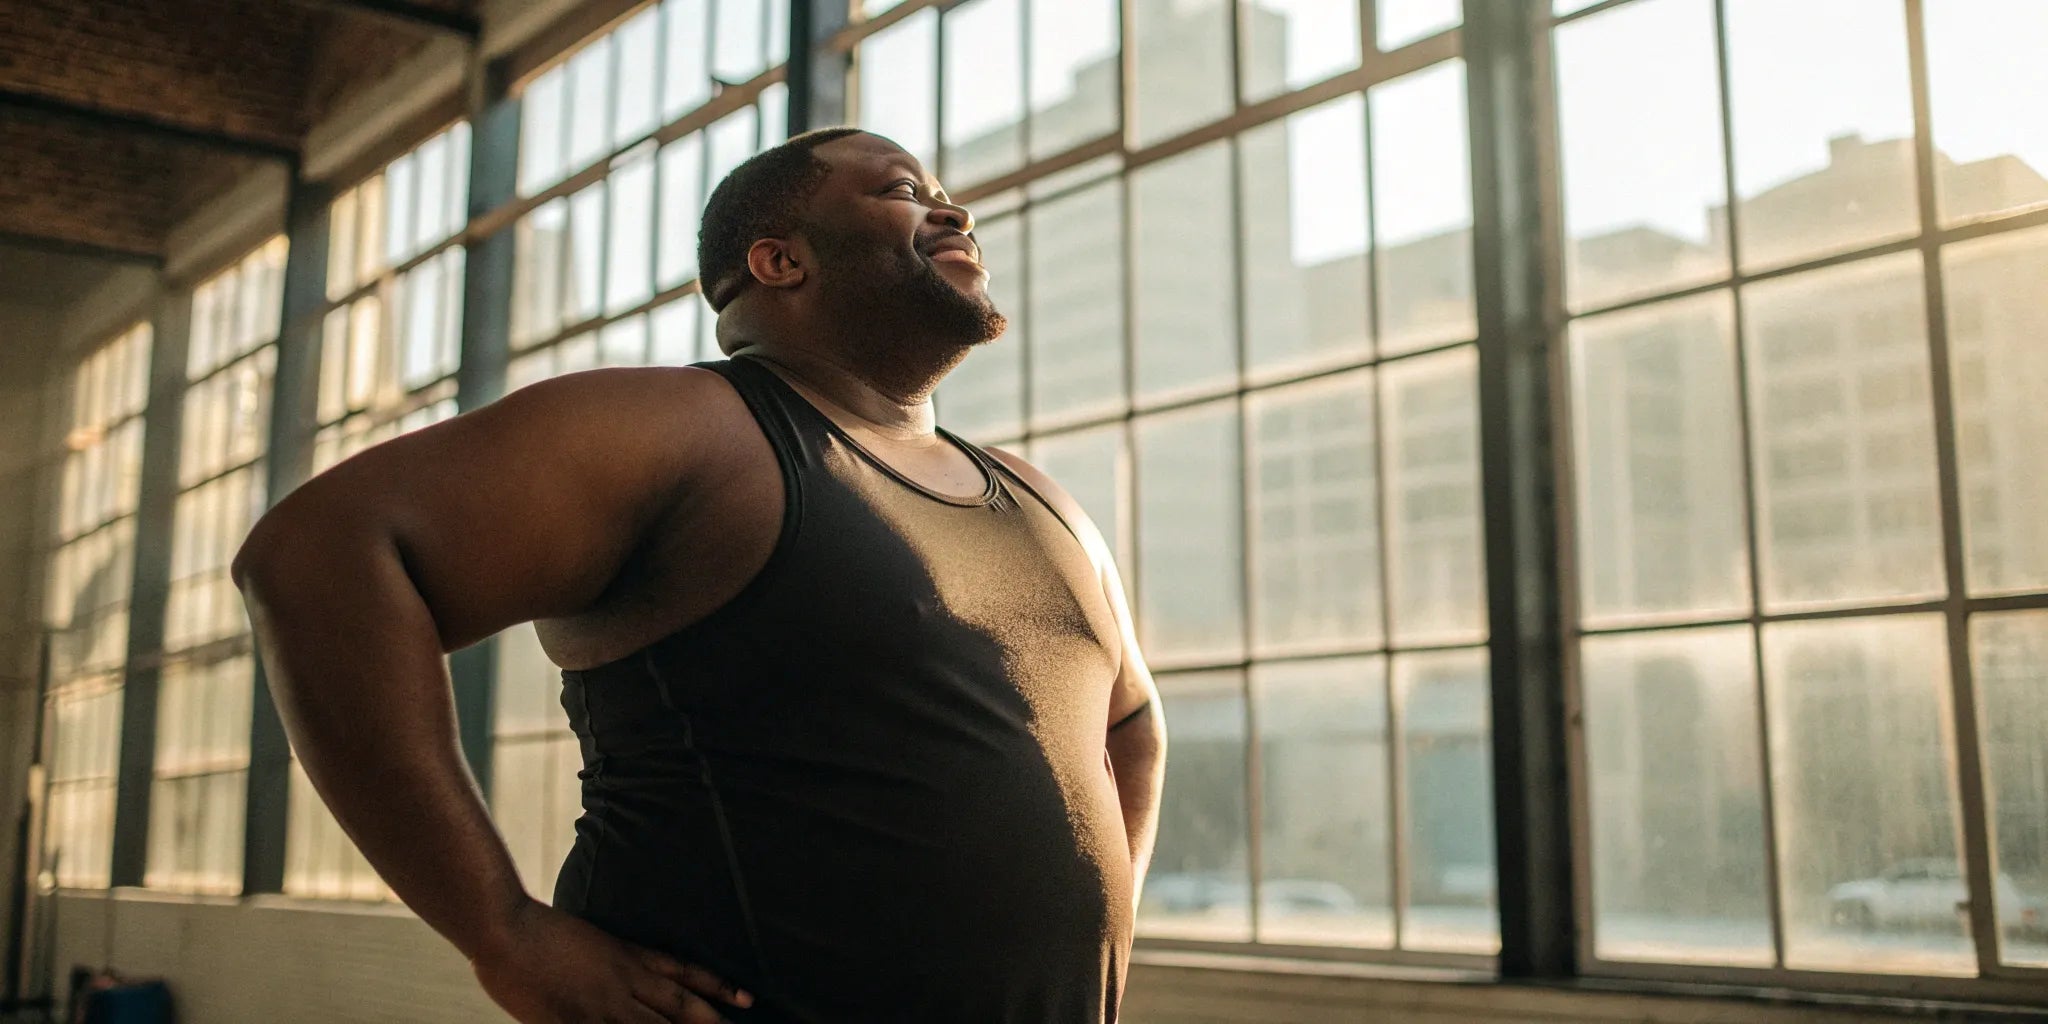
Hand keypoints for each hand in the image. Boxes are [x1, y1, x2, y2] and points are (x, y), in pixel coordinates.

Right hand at [471, 897, 754, 1022]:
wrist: (506, 930)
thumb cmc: (539, 931)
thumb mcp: (590, 940)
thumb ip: (613, 959)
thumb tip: (633, 972)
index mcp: (627, 957)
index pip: (683, 973)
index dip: (717, 986)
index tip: (745, 999)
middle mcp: (623, 982)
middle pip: (679, 1007)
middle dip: (710, 1022)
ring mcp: (601, 1006)